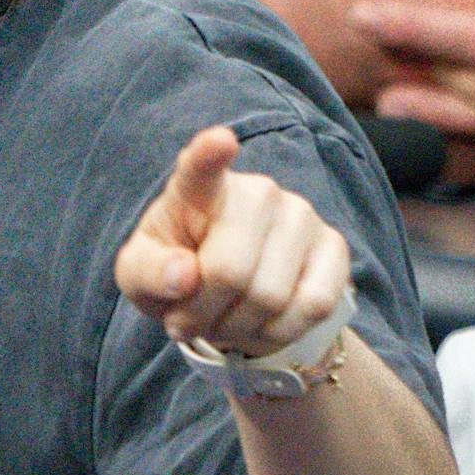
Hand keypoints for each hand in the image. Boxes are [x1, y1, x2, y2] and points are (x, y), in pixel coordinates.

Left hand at [114, 127, 350, 358]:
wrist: (226, 297)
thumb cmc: (176, 275)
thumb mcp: (141, 277)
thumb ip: (150, 273)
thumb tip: (183, 275)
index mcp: (196, 189)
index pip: (202, 166)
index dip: (210, 154)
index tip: (219, 141)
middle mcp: (256, 191)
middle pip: (230, 271)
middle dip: (205, 313)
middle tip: (192, 319)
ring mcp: (300, 214)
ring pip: (272, 297)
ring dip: (240, 329)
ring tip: (225, 319)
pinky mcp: (333, 246)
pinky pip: (314, 305)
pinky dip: (281, 333)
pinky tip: (263, 323)